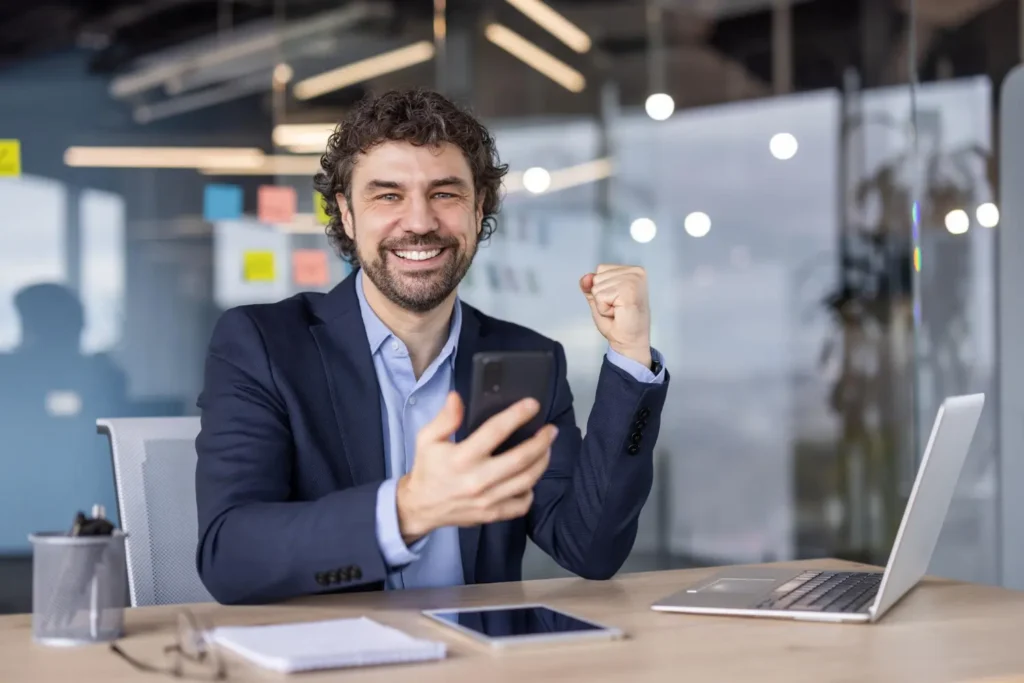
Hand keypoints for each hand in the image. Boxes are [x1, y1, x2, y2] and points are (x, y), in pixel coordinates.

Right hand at [395, 392, 557, 543]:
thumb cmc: (428, 469)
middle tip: (551, 430)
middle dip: (541, 442)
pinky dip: (531, 491)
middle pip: (520, 459)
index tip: (533, 405)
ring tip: (547, 448)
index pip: (495, 431)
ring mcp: (487, 500)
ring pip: (526, 480)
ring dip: (542, 462)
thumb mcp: (427, 439)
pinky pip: (522, 504)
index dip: (517, 415)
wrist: (421, 507)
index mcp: (461, 458)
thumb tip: (457, 397)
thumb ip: (445, 418)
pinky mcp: (492, 515)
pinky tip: (530, 477)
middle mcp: (477, 479)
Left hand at [580, 264, 651, 367]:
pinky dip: (604, 309)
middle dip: (602, 296)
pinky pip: (600, 296)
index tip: (617, 301)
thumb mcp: (599, 299)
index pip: (601, 269)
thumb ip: (590, 285)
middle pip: (597, 277)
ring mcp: (633, 280)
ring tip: (618, 310)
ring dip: (603, 304)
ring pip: (597, 287)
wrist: (629, 341)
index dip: (602, 288)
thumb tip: (586, 277)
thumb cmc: (619, 322)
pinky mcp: (628, 291)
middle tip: (618, 308)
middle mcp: (635, 272)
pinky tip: (618, 313)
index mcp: (631, 270)